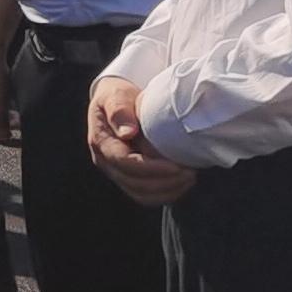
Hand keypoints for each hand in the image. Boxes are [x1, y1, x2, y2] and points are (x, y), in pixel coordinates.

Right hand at [86, 75, 192, 204]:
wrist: (116, 102)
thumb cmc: (118, 95)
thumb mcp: (116, 95)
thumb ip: (119, 110)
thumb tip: (128, 132)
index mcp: (101, 141)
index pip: (124, 162)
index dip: (152, 168)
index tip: (177, 166)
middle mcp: (105, 161)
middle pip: (134, 183)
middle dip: (164, 182)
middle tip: (190, 173)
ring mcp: (115, 172)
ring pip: (140, 194)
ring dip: (166, 191)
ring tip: (188, 179)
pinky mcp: (127, 178)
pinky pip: (144, 195)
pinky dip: (164, 194)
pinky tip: (181, 184)